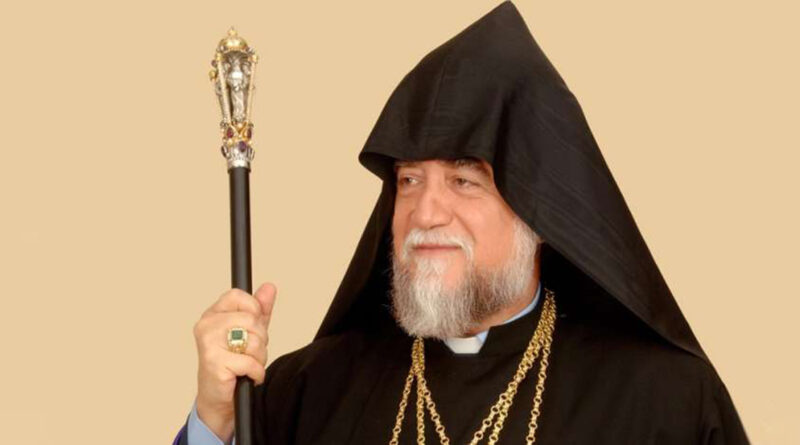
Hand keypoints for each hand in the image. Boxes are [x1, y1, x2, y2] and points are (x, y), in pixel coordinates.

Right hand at [192, 282, 276, 441]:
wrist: (218, 397)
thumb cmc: (232, 363)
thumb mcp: (250, 332)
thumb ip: (260, 310)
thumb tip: (269, 287)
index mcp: (212, 315)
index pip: (238, 296)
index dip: (253, 310)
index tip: (252, 326)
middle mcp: (206, 326)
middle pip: (251, 320)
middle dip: (260, 339)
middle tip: (250, 352)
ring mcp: (209, 344)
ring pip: (253, 341)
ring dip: (259, 358)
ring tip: (247, 364)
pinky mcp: (215, 363)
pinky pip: (251, 362)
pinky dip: (256, 373)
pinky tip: (247, 376)